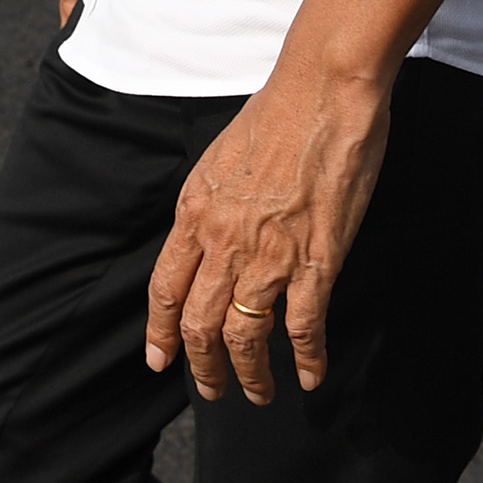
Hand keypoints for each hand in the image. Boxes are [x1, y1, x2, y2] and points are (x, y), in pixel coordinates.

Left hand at [143, 57, 388, 403]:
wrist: (322, 89)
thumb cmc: (276, 112)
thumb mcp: (219, 160)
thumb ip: (210, 205)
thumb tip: (207, 237)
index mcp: (195, 212)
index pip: (166, 288)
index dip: (161, 332)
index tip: (159, 361)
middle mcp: (224, 240)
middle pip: (199, 324)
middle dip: (202, 368)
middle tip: (212, 390)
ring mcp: (269, 254)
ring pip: (245, 336)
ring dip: (249, 375)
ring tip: (257, 393)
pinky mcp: (316, 259)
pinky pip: (304, 326)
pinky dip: (307, 359)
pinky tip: (310, 376)